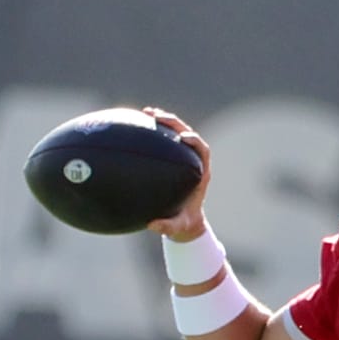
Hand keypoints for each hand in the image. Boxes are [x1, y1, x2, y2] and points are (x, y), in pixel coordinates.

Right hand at [142, 107, 212, 241]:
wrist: (185, 221)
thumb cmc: (182, 224)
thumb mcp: (176, 227)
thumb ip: (167, 227)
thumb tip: (152, 225)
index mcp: (200, 173)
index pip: (202, 150)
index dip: (195, 141)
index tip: (183, 137)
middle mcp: (192, 161)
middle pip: (187, 134)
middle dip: (174, 123)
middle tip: (158, 116)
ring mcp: (182, 157)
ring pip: (175, 132)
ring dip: (164, 121)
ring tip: (147, 112)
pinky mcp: (171, 158)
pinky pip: (163, 141)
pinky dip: (153, 132)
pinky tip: (136, 125)